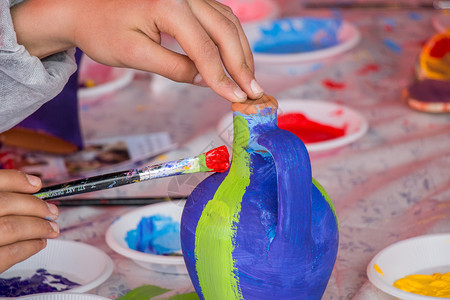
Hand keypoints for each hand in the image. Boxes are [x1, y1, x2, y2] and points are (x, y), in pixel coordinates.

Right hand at [0, 170, 58, 272]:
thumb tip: (28, 190)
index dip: (17, 180)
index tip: (36, 184)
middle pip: (6, 204)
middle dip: (35, 206)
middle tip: (51, 211)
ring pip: (12, 228)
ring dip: (38, 227)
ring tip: (51, 228)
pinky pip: (10, 253)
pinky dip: (29, 246)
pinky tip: (39, 243)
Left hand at [11, 0, 263, 102]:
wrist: (84, 7)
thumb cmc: (102, 30)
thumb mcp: (134, 55)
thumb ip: (173, 67)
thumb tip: (205, 80)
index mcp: (169, 5)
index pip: (205, 49)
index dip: (222, 78)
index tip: (237, 98)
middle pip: (226, 31)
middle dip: (242, 65)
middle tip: (253, 91)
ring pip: (229, 23)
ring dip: (242, 52)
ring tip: (249, 79)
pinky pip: (221, 17)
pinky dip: (232, 39)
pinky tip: (237, 57)